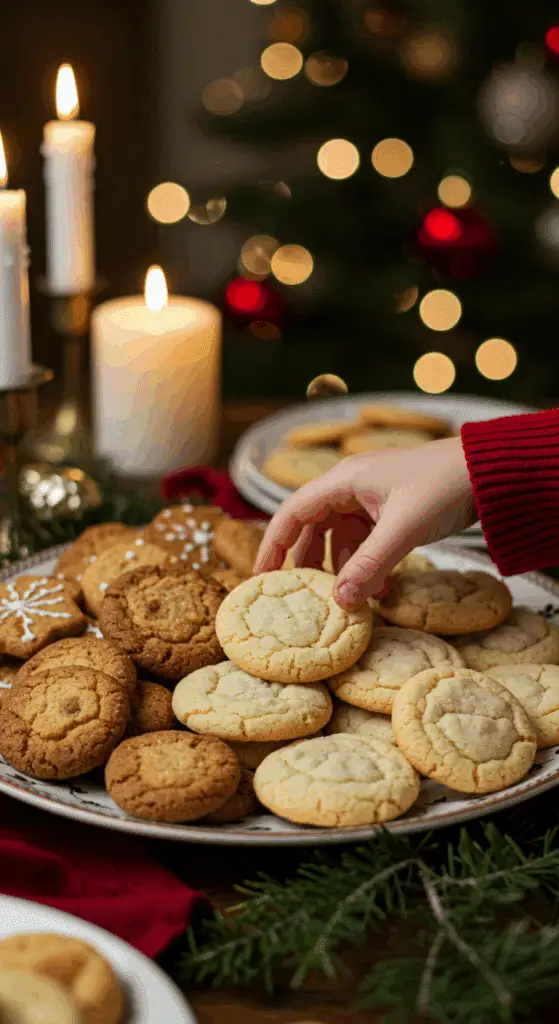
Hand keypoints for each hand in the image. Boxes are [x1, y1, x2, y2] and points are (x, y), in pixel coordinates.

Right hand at [253, 436, 475, 608]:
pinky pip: (367, 543)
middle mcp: (350, 487)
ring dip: (344, 570)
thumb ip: (369, 566)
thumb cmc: (444, 486)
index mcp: (343, 480)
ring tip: (350, 600)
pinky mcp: (391, 512)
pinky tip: (381, 590)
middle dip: (307, 564)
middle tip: (300, 598)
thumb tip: (340, 601)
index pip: (291, 513)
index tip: (260, 578)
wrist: (491, 472)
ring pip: (340, 540)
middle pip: (312, 528)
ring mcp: (371, 500)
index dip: (272, 545)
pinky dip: (368, 566)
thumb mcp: (402, 530)